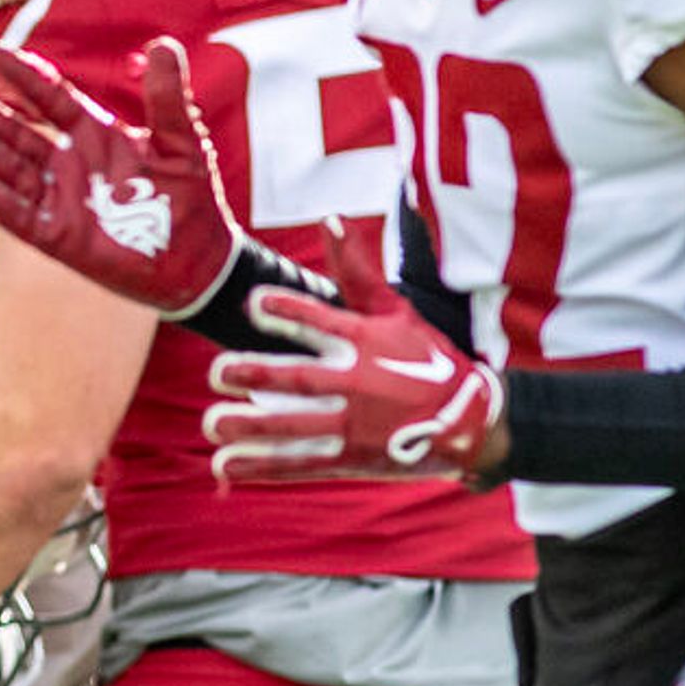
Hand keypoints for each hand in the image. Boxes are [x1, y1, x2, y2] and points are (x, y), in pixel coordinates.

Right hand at [0, 38, 244, 316]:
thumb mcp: (182, 141)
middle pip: (16, 130)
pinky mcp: (56, 237)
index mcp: (92, 133)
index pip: (46, 97)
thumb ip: (167, 97)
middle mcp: (67, 162)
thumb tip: (163, 45)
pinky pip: (19, 217)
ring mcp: (58, 199)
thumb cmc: (190, 197)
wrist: (199, 261)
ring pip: (10, 169)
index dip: (17, 76)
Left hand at [202, 226, 507, 482]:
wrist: (472, 422)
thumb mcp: (396, 311)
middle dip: (258, 376)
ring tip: (212, 424)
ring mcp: (356, 426)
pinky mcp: (353, 459)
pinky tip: (224, 465)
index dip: (288, 312)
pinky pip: (302, 462)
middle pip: (302, 380)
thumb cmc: (427, 357)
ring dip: (252, 428)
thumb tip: (331, 219)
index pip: (322, 323)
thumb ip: (356, 271)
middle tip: (217, 372)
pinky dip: (263, 466)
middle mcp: (359, 384)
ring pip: (296, 427)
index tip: (254, 303)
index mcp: (367, 342)